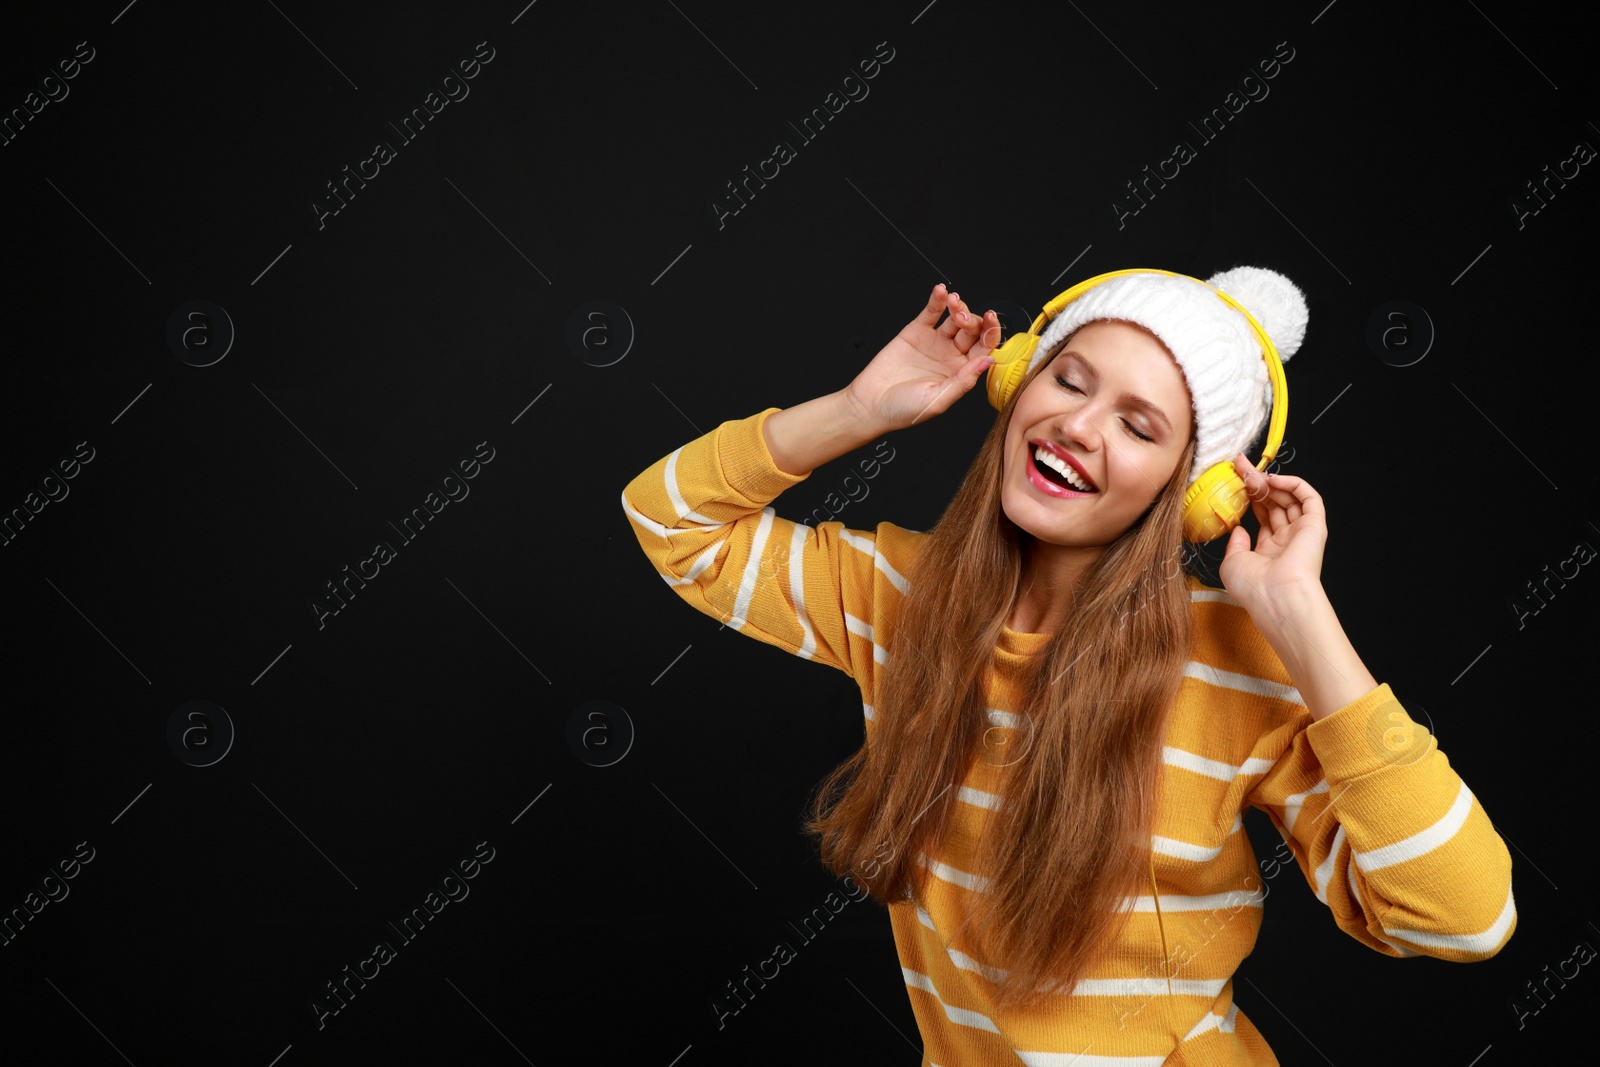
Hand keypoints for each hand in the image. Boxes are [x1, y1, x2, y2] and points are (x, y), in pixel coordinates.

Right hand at [844, 284, 1003, 429]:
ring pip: (954, 318)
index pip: (984, 348)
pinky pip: (931, 312)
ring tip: (952, 303)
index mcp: (961, 373)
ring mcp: (934, 342)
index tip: (991, 320)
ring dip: (958, 306)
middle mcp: (951, 356)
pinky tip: (941, 291)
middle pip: (972, 330)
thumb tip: (988, 361)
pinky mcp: (916, 332)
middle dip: (972, 319)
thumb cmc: (903, 410)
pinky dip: (937, 300)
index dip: (991, 333)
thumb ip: (964, 381)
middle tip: (961, 318)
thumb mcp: (938, 401)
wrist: (870, 404)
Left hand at [1218, 454, 1326, 618]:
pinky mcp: (1315, 526)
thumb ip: (1235, 543)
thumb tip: (1239, 529)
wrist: (1276, 597)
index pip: (1262, 516)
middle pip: (1274, 503)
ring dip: (1271, 482)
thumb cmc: (1253, 586)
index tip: (1234, 480)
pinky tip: (1274, 479)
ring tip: (1252, 474)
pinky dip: (1294, 484)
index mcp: (1269, 551)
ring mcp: (1301, 532)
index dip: (1249, 496)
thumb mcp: (1232, 562)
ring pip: (1289, 498)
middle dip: (1257, 484)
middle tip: (1240, 467)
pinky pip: (1309, 498)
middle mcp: (1287, 540)